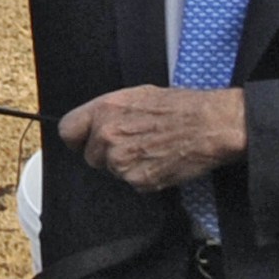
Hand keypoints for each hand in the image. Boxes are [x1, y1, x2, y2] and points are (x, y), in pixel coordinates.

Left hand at [57, 84, 246, 192]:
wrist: (210, 124)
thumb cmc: (181, 107)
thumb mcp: (138, 95)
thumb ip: (110, 111)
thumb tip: (95, 124)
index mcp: (104, 110)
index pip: (67, 131)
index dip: (78, 139)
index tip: (86, 142)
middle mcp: (107, 135)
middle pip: (90, 157)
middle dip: (108, 154)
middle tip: (135, 144)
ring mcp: (120, 160)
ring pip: (112, 171)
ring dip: (128, 166)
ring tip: (152, 150)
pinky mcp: (137, 180)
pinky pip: (132, 183)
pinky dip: (144, 177)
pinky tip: (161, 161)